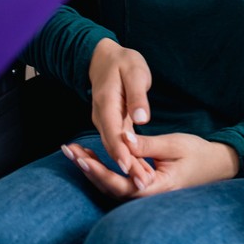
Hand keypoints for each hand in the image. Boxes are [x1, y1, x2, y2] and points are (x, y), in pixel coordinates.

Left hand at [62, 132, 238, 201]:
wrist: (217, 166)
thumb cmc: (198, 154)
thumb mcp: (174, 145)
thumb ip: (147, 145)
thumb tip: (123, 138)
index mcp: (157, 187)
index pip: (122, 184)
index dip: (100, 172)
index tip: (82, 158)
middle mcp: (148, 196)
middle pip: (111, 188)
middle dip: (87, 169)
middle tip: (68, 151)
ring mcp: (145, 195)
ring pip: (111, 187)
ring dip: (90, 170)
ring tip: (72, 151)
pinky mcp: (142, 188)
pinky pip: (117, 184)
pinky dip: (101, 171)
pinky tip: (87, 158)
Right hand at [86, 38, 155, 187]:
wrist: (104, 58)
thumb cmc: (123, 63)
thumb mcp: (135, 73)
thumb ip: (137, 96)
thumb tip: (142, 118)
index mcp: (106, 102)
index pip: (112, 131)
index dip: (120, 151)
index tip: (129, 169)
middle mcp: (101, 115)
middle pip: (112, 144)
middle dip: (126, 166)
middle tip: (142, 185)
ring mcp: (104, 121)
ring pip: (114, 147)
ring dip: (127, 166)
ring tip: (142, 184)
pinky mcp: (110, 124)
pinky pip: (117, 143)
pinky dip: (126, 157)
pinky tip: (138, 171)